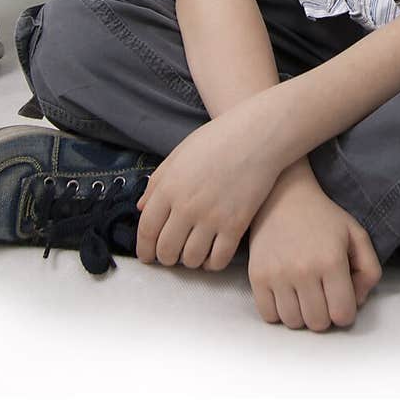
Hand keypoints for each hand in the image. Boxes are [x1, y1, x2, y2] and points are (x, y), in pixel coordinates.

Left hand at [135, 102, 282, 269]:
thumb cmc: (218, 139)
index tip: (147, 256)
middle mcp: (187, 206)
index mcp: (169, 187)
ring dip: (188, 261)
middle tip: (170, 256)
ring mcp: (212, 217)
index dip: (144, 248)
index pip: (147, 230)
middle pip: (166, 249)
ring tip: (192, 254)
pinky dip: (212, 263)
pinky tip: (212, 256)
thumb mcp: (180, 153)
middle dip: (165, 258)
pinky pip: (218, 259)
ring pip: (191, 259)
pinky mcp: (235, 225)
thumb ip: (157, 182)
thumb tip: (142, 208)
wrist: (257, 136)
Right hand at [248, 165, 381, 330]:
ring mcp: (277, 275)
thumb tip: (357, 303)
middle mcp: (303, 270)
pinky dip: (279, 311)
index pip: (342, 315)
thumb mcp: (357, 236)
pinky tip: (286, 292)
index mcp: (332, 261)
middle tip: (322, 293)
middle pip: (318, 324)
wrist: (284, 197)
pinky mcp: (257, 276)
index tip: (340, 297)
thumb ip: (370, 271)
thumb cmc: (324, 218)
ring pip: (293, 323)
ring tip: (304, 291)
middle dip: (324, 314)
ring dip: (301, 314)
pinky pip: (269, 316)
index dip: (345, 311)